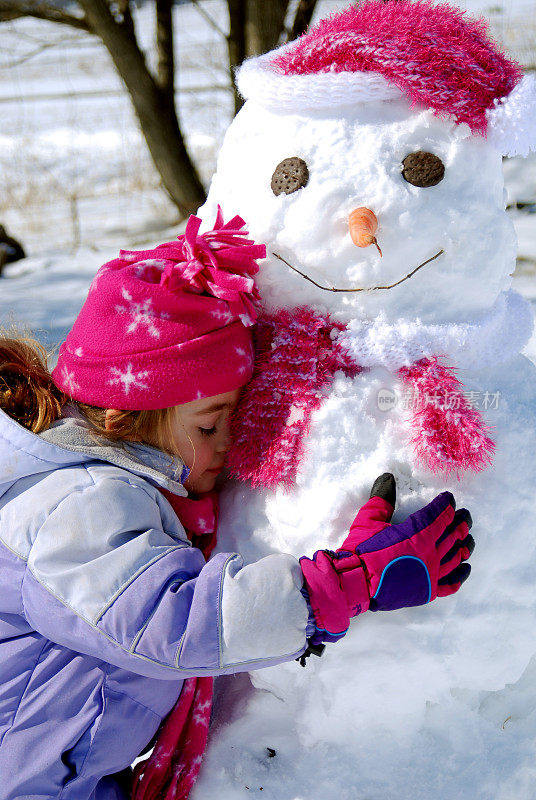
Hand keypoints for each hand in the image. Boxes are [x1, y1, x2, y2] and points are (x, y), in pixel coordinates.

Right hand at [300, 474, 473, 643]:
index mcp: (417, 534)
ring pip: (456, 557)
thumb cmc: (361, 550)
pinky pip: (451, 583)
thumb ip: (381, 499)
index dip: (446, 504)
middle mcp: (429, 552)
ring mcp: (431, 573)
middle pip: (453, 534)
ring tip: (468, 538)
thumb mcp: (368, 519)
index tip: (449, 499)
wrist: (355, 583)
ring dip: (465, 545)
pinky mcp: (428, 591)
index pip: (440, 514)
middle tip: (466, 516)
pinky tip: (465, 567)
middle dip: (461, 522)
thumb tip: (387, 478)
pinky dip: (460, 575)